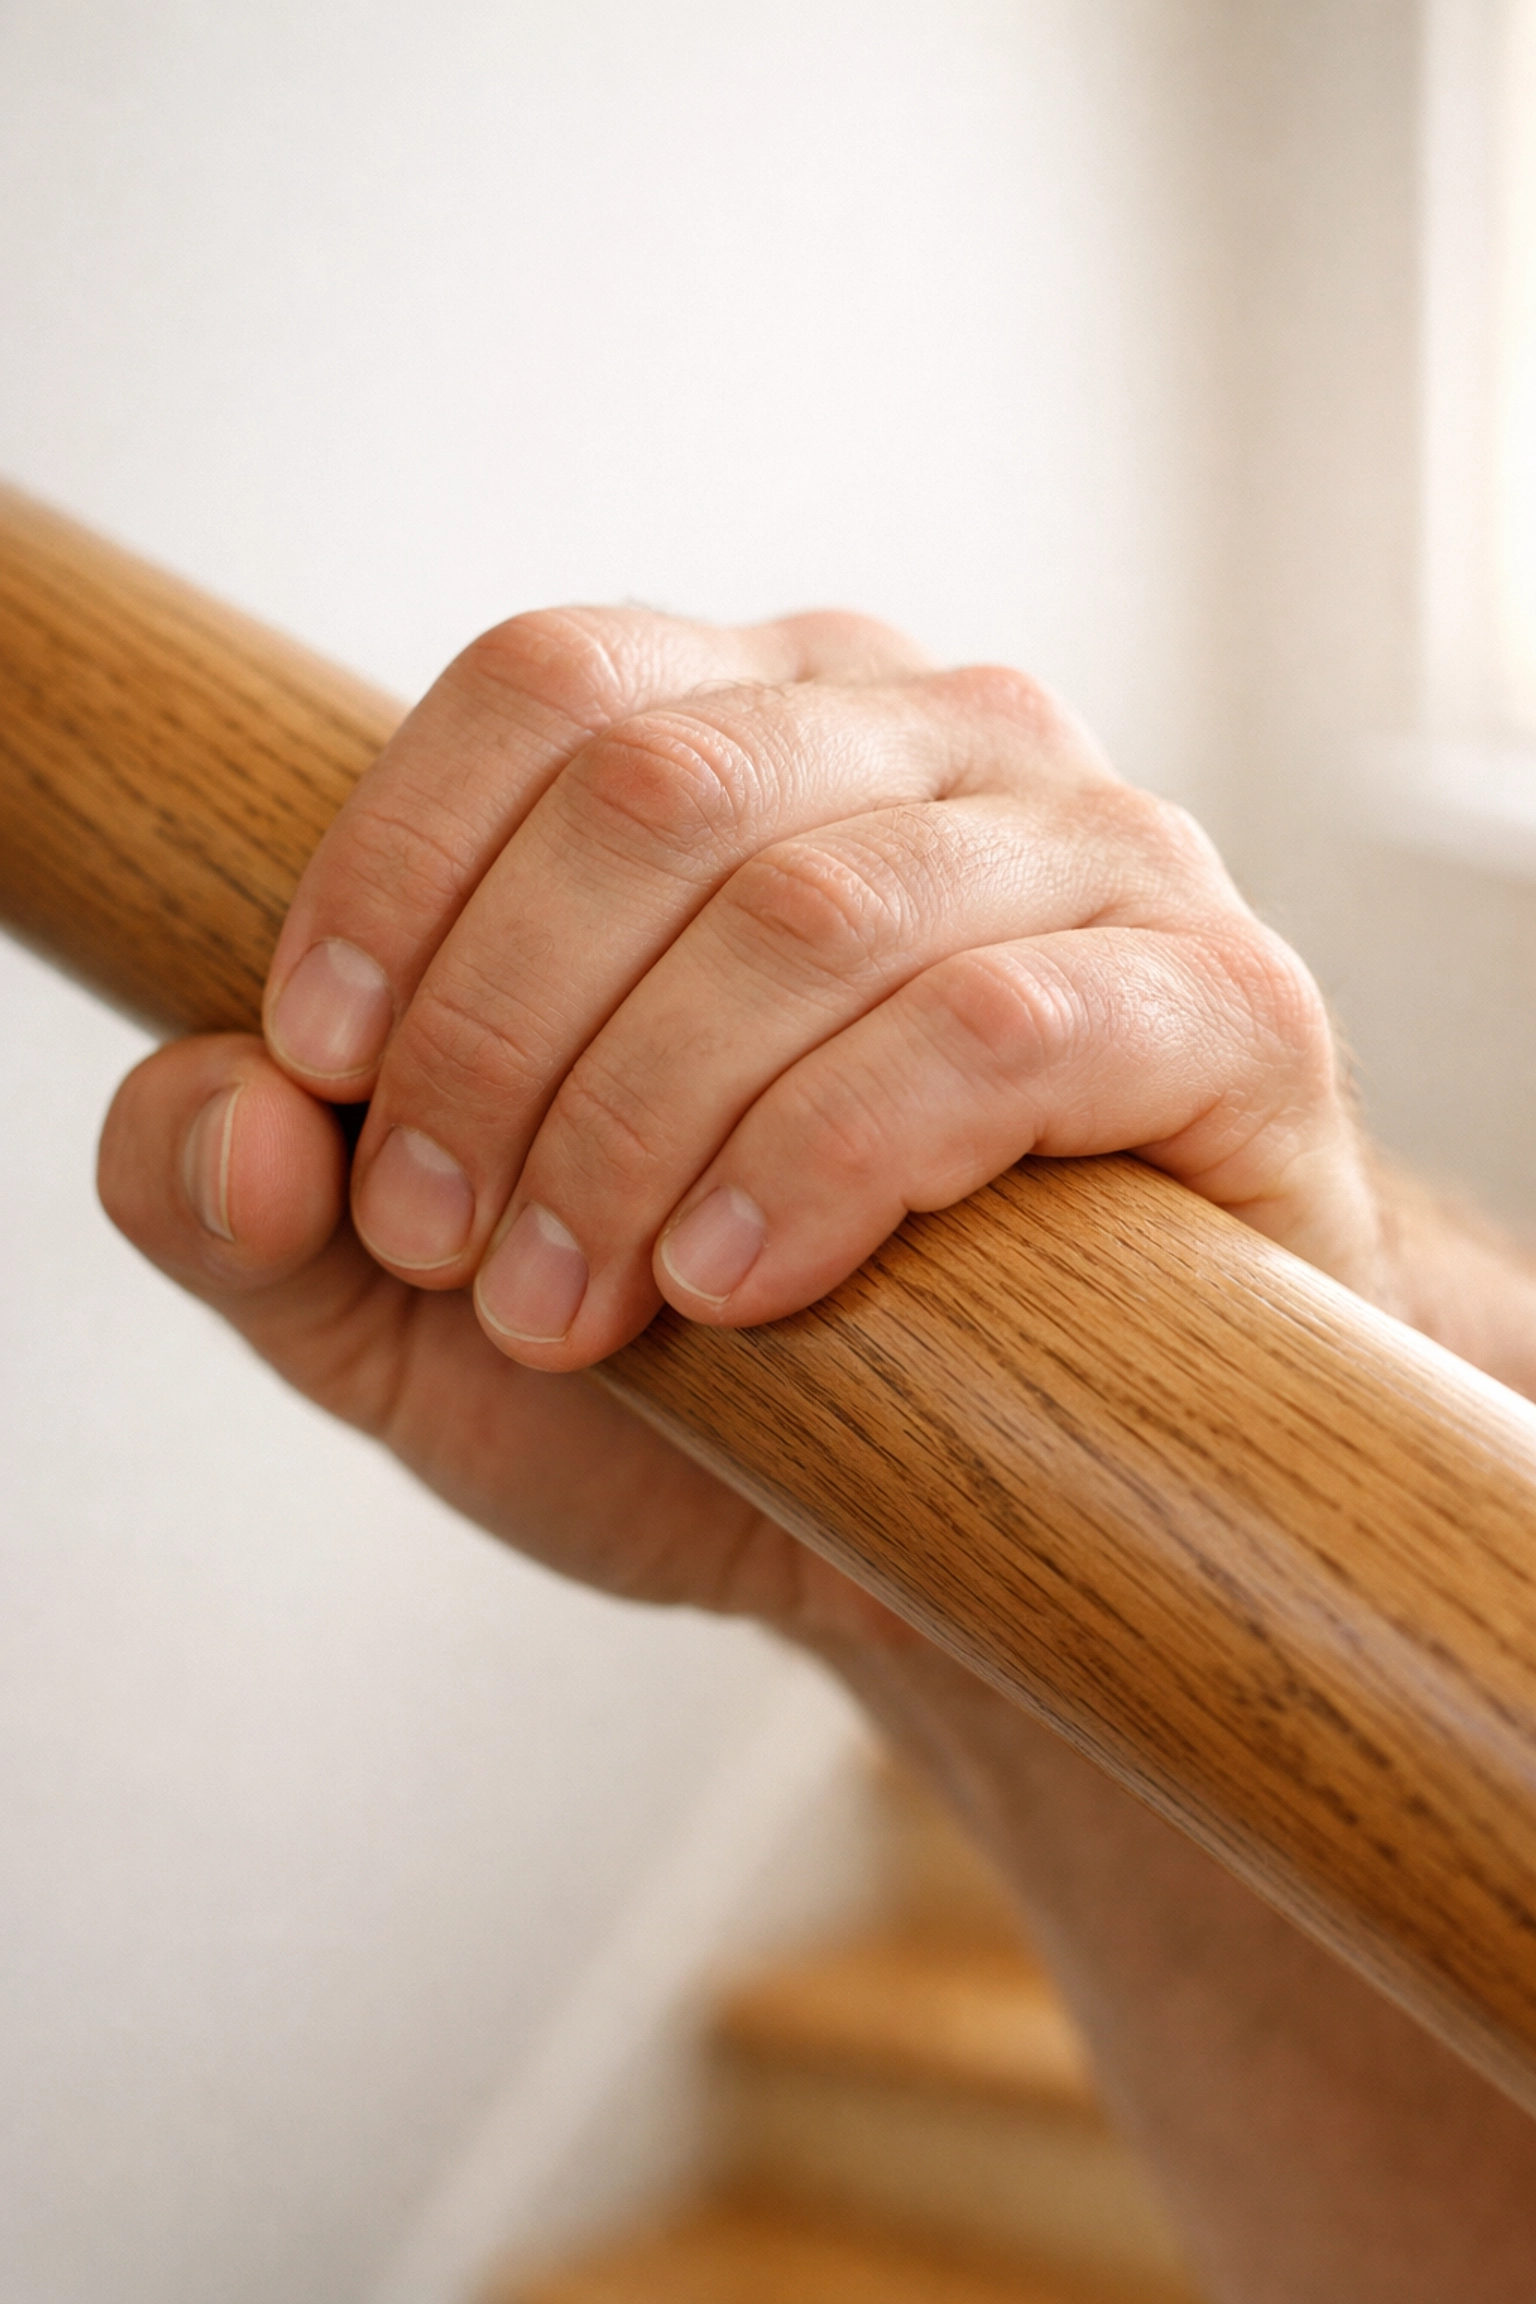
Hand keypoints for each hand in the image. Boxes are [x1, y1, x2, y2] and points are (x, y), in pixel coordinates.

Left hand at [97, 605, 1384, 1633]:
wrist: (988, 1515)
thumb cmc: (717, 1377)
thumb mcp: (427, 1322)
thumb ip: (264, 1218)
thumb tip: (231, 1127)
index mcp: (749, 726)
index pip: (544, 683)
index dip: (396, 869)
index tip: (319, 1077)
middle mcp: (930, 739)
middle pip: (659, 791)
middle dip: (505, 1043)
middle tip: (446, 1253)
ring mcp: (1096, 857)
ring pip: (817, 913)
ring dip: (645, 1127)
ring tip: (581, 1310)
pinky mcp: (1221, 1006)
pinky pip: (1000, 1029)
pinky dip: (836, 1156)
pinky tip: (750, 1284)